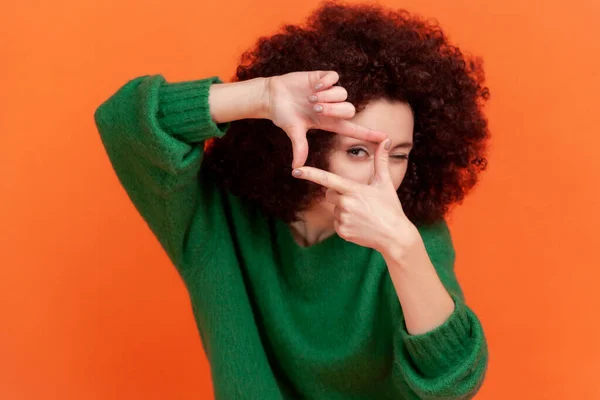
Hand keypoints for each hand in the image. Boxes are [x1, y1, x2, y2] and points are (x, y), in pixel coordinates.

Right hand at [265, 71, 386, 167]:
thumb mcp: (293, 131)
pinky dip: (325, 83)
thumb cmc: (282, 115)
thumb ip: (299, 147)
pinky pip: (334, 78)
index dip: (368, 133)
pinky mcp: (322, 78)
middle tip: (316, 109)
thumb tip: (296, 167)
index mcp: (328, 122)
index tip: (385, 138)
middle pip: (349, 110)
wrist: (271, 96)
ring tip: (311, 98)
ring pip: (342, 93)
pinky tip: (314, 86)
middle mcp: (332, 108)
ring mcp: (328, 92)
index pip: (353, 129)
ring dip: (327, 96)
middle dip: (334, 109)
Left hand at [291, 138, 419, 253]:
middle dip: (338, 195)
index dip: (310, 174)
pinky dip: (345, 223)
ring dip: (344, 210)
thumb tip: (386, 140)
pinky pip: (337, 223)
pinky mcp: (342, 232)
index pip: (327, 179)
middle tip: (358, 201)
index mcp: (353, 189)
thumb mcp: (385, 183)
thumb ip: (381, 160)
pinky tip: (360, 225)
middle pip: (329, 194)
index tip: (296, 170)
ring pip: (334, 210)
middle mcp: (345, 203)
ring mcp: (343, 219)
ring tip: (363, 215)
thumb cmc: (390, 207)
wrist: (394, 236)